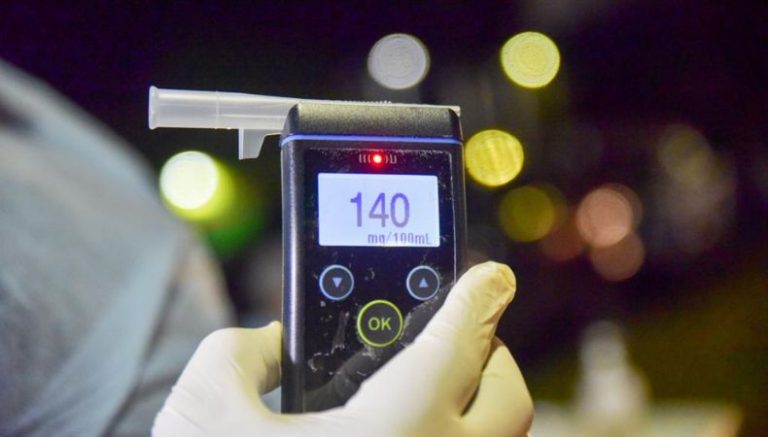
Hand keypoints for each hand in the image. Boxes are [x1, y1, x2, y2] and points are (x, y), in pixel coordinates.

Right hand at [152, 261, 532, 435]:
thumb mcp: (200, 414)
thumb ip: (236, 357)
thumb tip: (273, 345)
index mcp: (395, 432)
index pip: (461, 342)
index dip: (478, 296)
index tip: (491, 276)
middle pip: (505, 398)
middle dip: (489, 354)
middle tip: (455, 336)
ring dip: (474, 406)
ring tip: (428, 386)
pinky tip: (399, 433)